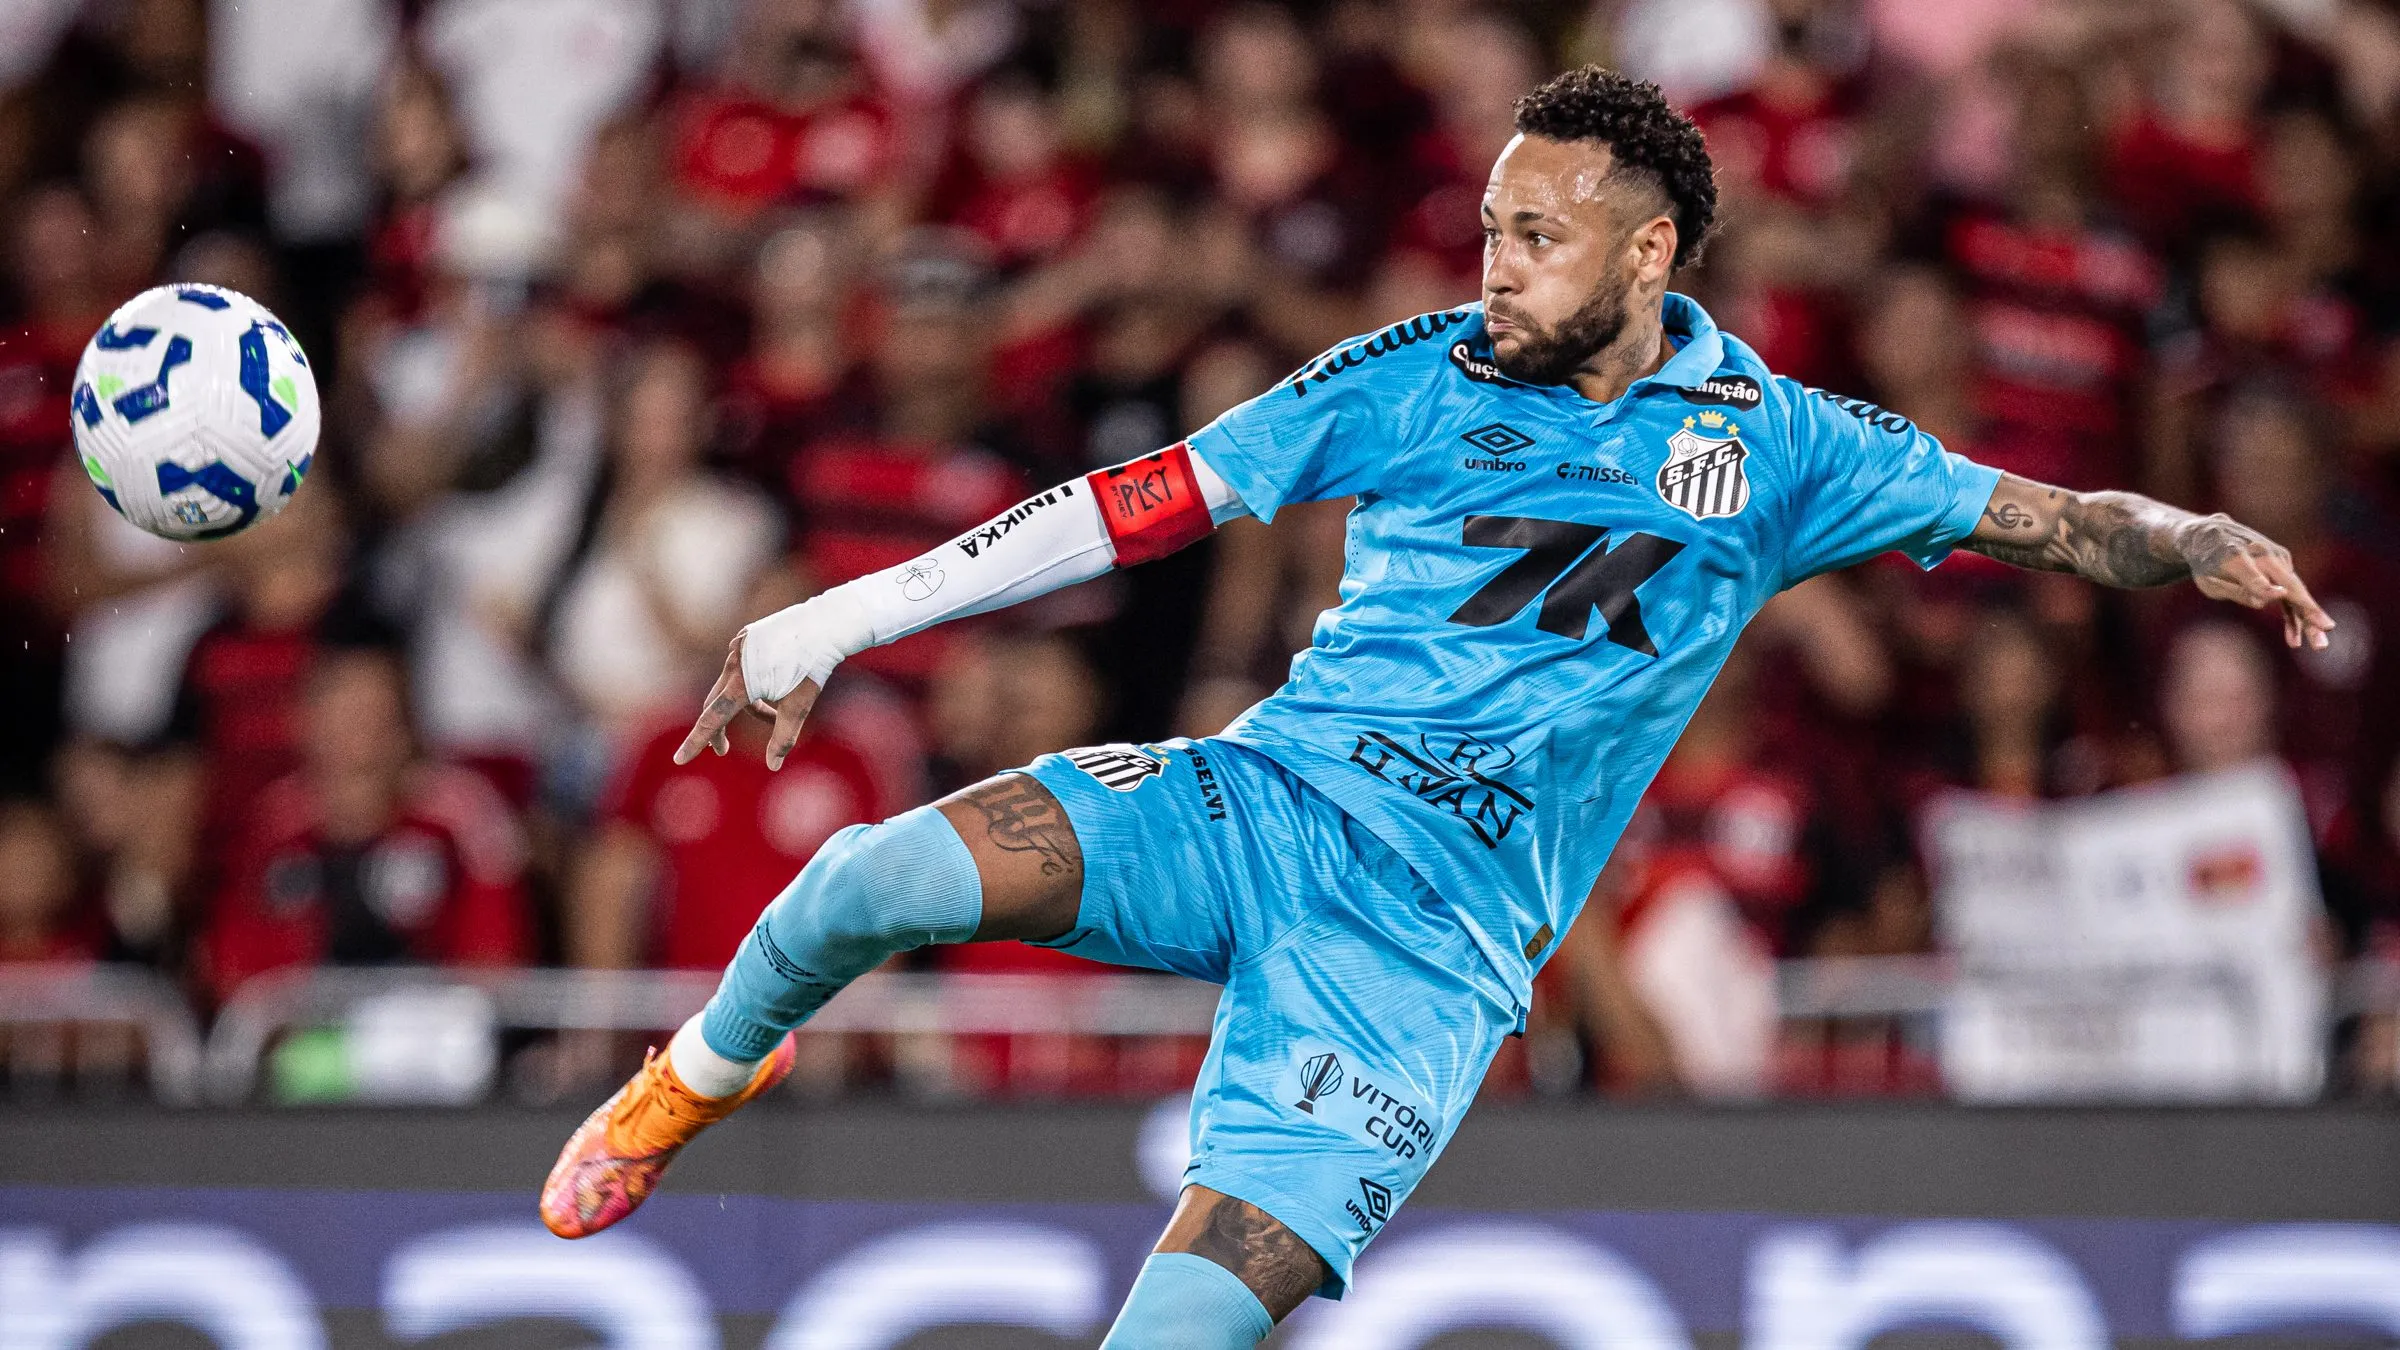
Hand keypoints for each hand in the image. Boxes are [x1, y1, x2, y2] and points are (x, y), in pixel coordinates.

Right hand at [674, 630, 822, 769]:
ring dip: (746, 706)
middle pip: (715, 703)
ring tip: (774, 715)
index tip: (680, 760)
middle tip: (724, 750)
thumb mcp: (799, 706)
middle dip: (719, 728)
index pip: (712, 719)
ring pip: (732, 685)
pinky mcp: (745, 637)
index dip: (696, 742)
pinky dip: (751, 684)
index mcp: (742, 682)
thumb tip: (773, 766)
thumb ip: (783, 737)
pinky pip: (740, 667)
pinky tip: (774, 682)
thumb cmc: (812, 668)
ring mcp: (738, 646)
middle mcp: (734, 662)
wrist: (825, 625)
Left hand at [2178, 514, 2336, 649]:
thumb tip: (2264, 603)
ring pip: (2296, 590)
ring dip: (2310, 618)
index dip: (2264, 586)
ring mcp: (2277, 557)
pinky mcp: (2284, 563)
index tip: (2280, 594)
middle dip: (2306, 606)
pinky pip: (2291, 592)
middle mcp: (2261, 553)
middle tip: (2326, 626)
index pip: (2252, 575)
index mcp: (2234, 556)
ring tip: (2321, 645)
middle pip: (2287, 583)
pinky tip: (2294, 641)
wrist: (2214, 533)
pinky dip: (2295, 615)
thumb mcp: (2208, 581)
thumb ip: (2234, 590)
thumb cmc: (2206, 563)